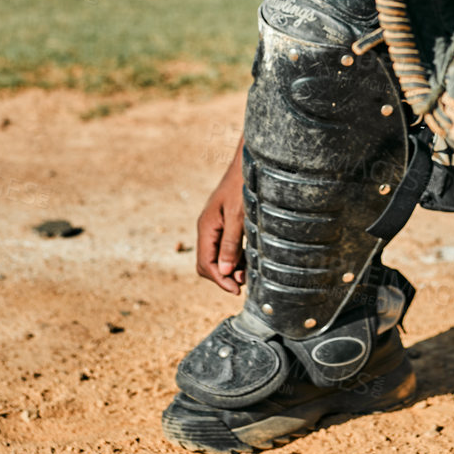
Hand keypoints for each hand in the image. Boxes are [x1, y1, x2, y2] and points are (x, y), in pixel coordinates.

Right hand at [195, 137, 246, 293]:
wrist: (249, 163)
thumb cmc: (243, 186)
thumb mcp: (238, 216)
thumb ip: (230, 244)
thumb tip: (223, 271)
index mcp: (206, 227)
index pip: (205, 264)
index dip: (219, 280)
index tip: (236, 290)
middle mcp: (207, 228)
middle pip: (207, 263)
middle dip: (223, 276)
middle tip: (243, 283)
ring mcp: (215, 225)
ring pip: (217, 256)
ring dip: (230, 268)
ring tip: (248, 274)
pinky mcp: (225, 223)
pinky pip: (225, 247)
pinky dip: (234, 257)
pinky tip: (248, 259)